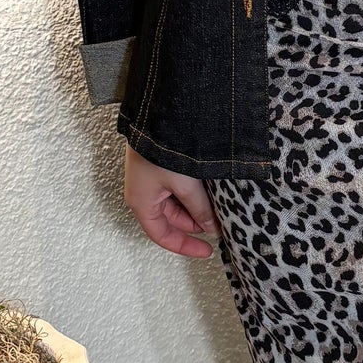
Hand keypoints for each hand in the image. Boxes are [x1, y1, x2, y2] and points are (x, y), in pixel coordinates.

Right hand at [124, 142, 217, 257]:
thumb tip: (212, 227)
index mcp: (142, 202)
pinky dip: (191, 193)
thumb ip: (200, 209)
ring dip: (195, 207)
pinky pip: (175, 188)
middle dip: (195, 223)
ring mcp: (149, 179)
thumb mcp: (185, 184)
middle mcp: (143, 193)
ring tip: (217, 205)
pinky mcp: (157, 166)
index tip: (207, 250)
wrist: (158, 111)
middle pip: (171, 220)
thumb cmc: (162, 148)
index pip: (162, 236)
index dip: (185, 247)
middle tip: (219, 222)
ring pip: (175, 204)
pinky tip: (208, 191)